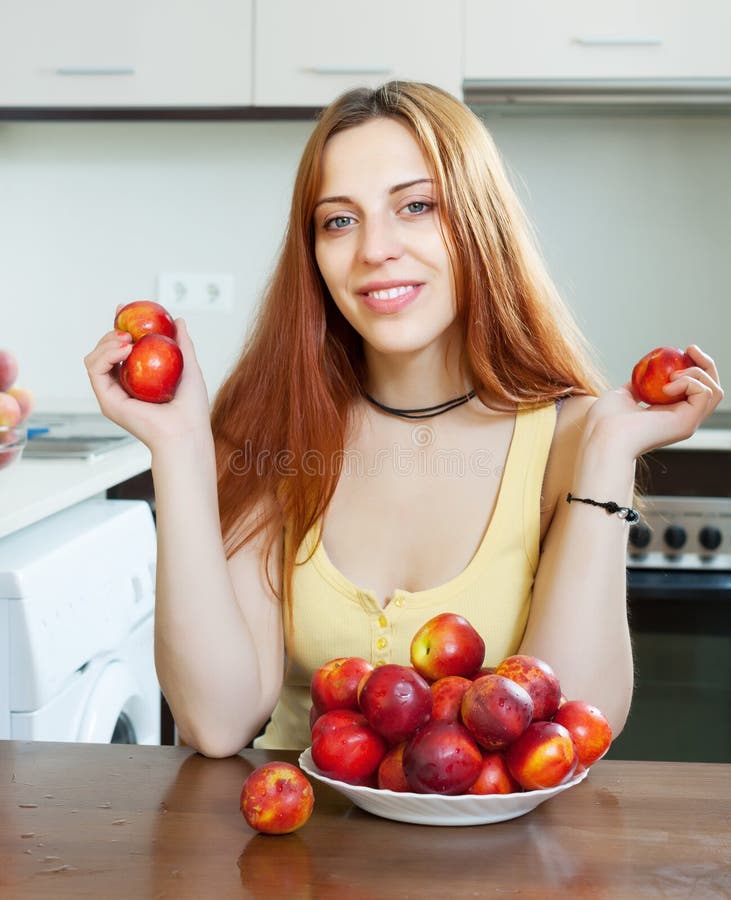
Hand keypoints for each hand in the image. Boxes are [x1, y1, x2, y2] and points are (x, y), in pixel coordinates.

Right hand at [83, 317, 211, 452]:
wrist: (186, 430)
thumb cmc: (192, 408)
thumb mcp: (189, 367)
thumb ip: (182, 344)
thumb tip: (178, 321)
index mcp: (136, 382)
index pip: (120, 351)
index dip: (117, 329)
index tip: (122, 310)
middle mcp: (121, 388)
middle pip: (103, 353)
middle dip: (110, 334)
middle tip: (127, 330)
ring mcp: (112, 395)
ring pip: (94, 359)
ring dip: (106, 343)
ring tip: (127, 339)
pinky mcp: (107, 400)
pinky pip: (95, 369)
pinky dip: (106, 354)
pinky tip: (124, 349)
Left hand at [585, 345, 722, 458]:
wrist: (602, 435)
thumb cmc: (605, 420)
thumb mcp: (623, 395)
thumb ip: (638, 386)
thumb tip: (645, 372)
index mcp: (669, 415)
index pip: (696, 390)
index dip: (695, 368)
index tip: (684, 350)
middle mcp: (683, 420)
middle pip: (713, 389)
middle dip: (706, 364)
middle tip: (691, 348)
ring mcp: (687, 423)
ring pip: (714, 390)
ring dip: (697, 373)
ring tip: (671, 376)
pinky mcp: (688, 423)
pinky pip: (704, 393)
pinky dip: (689, 382)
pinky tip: (666, 387)